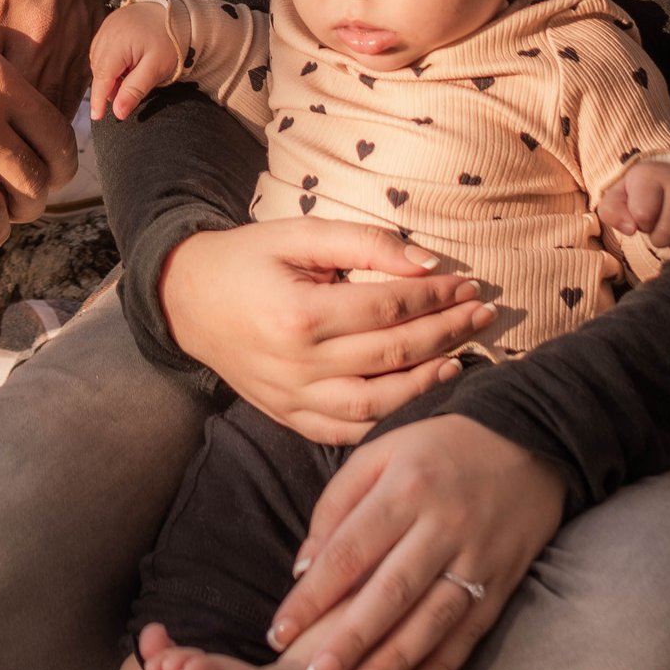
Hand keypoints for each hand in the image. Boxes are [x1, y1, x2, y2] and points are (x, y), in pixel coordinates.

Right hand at [88, 0, 181, 121]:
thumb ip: (135, 90)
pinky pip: (101, 47)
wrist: (180, 14)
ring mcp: (107, 25)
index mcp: (118, 43)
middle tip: (123, 96)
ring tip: (127, 80)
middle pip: (99, 68)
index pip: (103, 77)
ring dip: (107, 74)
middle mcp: (107, 32)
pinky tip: (124, 66)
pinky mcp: (110, 22)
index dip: (99, 99)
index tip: (97, 117)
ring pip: (98, 58)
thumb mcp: (156, 69)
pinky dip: (108, 61)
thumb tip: (117, 112)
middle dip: (107, 86)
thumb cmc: (170, 42)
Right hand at [154, 220, 502, 440]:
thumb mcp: (299, 235)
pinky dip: (388, 422)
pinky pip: (347, 433)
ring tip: (462, 359)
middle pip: (391, 355)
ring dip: (427, 383)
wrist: (186, 300)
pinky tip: (418, 399)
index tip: (468, 285)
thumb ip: (365, 243)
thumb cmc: (247, 259)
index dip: (434, 297)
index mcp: (300, 313)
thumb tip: (429, 264)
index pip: (387, 308)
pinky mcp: (288, 417)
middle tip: (482, 315)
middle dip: (446, 333)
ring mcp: (293, 398)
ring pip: (377, 405)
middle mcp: (298, 364)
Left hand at [273, 416, 566, 669]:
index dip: (311, 596)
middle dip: (349, 639)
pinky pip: (472, 632)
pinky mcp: (505, 580)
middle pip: (390, 592)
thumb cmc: (438, 448)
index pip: (349, 552)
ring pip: (432, 619)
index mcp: (405, 488)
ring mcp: (479, 556)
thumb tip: (304, 566)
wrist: (530, 439)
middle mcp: (443, 525)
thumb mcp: (382, 453)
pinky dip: (443, 668)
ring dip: (394, 661)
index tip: (278, 632)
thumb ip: (338, 505)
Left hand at [598, 158, 669, 256]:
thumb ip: (612, 211)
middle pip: (666, 232)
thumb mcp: (620, 197)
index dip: (640, 223)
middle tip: (659, 226)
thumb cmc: (645, 193)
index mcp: (651, 175)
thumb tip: (630, 229)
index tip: (643, 213)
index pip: (642, 216)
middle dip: (658, 238)